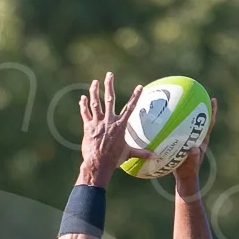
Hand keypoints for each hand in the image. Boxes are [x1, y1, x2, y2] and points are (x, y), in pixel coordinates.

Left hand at [77, 71, 151, 186]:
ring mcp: (98, 123)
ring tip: (94, 82)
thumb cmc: (114, 160)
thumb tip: (156, 156)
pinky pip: (85, 114)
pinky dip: (83, 106)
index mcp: (120, 125)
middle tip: (109, 74)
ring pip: (96, 104)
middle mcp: (109, 121)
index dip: (135, 96)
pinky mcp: (88, 128)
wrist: (98, 164)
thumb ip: (141, 153)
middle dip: (109, 85)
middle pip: (109, 99)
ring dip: (94, 92)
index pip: (130, 107)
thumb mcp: (128, 154)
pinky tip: (82, 98)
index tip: (139, 86)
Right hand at [172, 96, 216, 195]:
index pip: (209, 123)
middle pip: (200, 119)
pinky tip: (165, 120)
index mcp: (202, 140)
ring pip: (190, 123)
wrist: (183, 178)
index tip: (213, 100)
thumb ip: (193, 157)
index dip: (212, 111)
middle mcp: (197, 137)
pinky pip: (179, 131)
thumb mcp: (191, 165)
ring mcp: (190, 140)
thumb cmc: (188, 172)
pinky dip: (175, 124)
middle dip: (200, 107)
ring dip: (187, 113)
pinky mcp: (182, 143)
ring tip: (181, 102)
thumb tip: (194, 148)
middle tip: (198, 94)